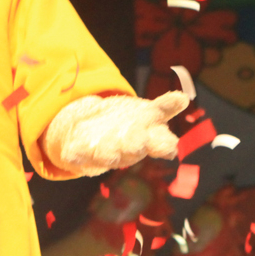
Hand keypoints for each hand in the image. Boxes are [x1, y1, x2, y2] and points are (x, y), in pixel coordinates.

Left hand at [43, 91, 189, 176]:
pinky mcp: (81, 153)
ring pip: (107, 155)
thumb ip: (164, 107)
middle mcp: (126, 149)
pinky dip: (75, 156)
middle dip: (134, 147)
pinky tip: (71, 155)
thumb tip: (183, 99)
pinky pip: (77, 155)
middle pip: (133, 149)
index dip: (164, 145)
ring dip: (109, 153)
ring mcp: (103, 152)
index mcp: (146, 140)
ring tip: (109, 153)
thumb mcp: (148, 114)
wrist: (92, 134)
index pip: (160, 143)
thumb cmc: (128, 126)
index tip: (170, 147)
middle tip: (138, 144)